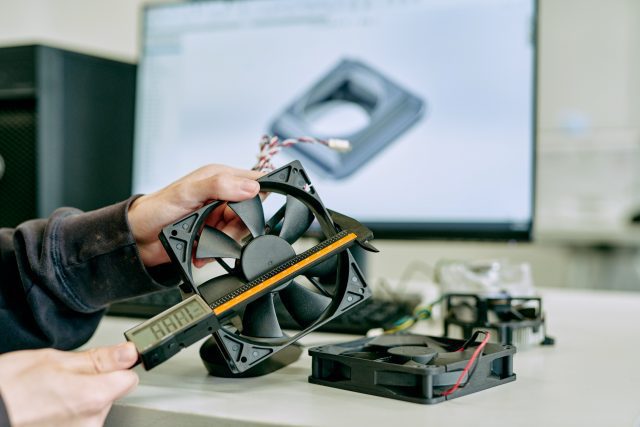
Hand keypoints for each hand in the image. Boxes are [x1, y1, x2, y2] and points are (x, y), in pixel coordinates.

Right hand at [0, 343, 138, 426]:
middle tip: (61, 379)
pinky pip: (78, 423)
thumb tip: (128, 353)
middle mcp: (91, 422)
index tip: (106, 362)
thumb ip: (98, 359)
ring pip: (92, 409)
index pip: (129, 379)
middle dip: (93, 383)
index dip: (117, 367)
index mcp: (93, 396)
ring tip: (48, 396)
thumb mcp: (52, 360)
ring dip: (77, 401)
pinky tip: (46, 410)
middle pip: (109, 395)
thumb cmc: (6, 389)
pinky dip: (66, 416)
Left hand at [128, 165, 261, 266]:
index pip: (254, 181)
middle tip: (221, 229)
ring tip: (205, 241)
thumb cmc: (154, 209)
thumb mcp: (186, 192)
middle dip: (238, 226)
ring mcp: (218, 216)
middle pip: (250, 212)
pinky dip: (217, 252)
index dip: (258, 194)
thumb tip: (250, 187)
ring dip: (225, 241)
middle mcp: (222, 196)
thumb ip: (218, 185)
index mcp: (219, 177)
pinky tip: (202, 250)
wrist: (138, 238)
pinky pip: (228, 246)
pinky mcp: (214, 234)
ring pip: (240, 232)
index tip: (250, 208)